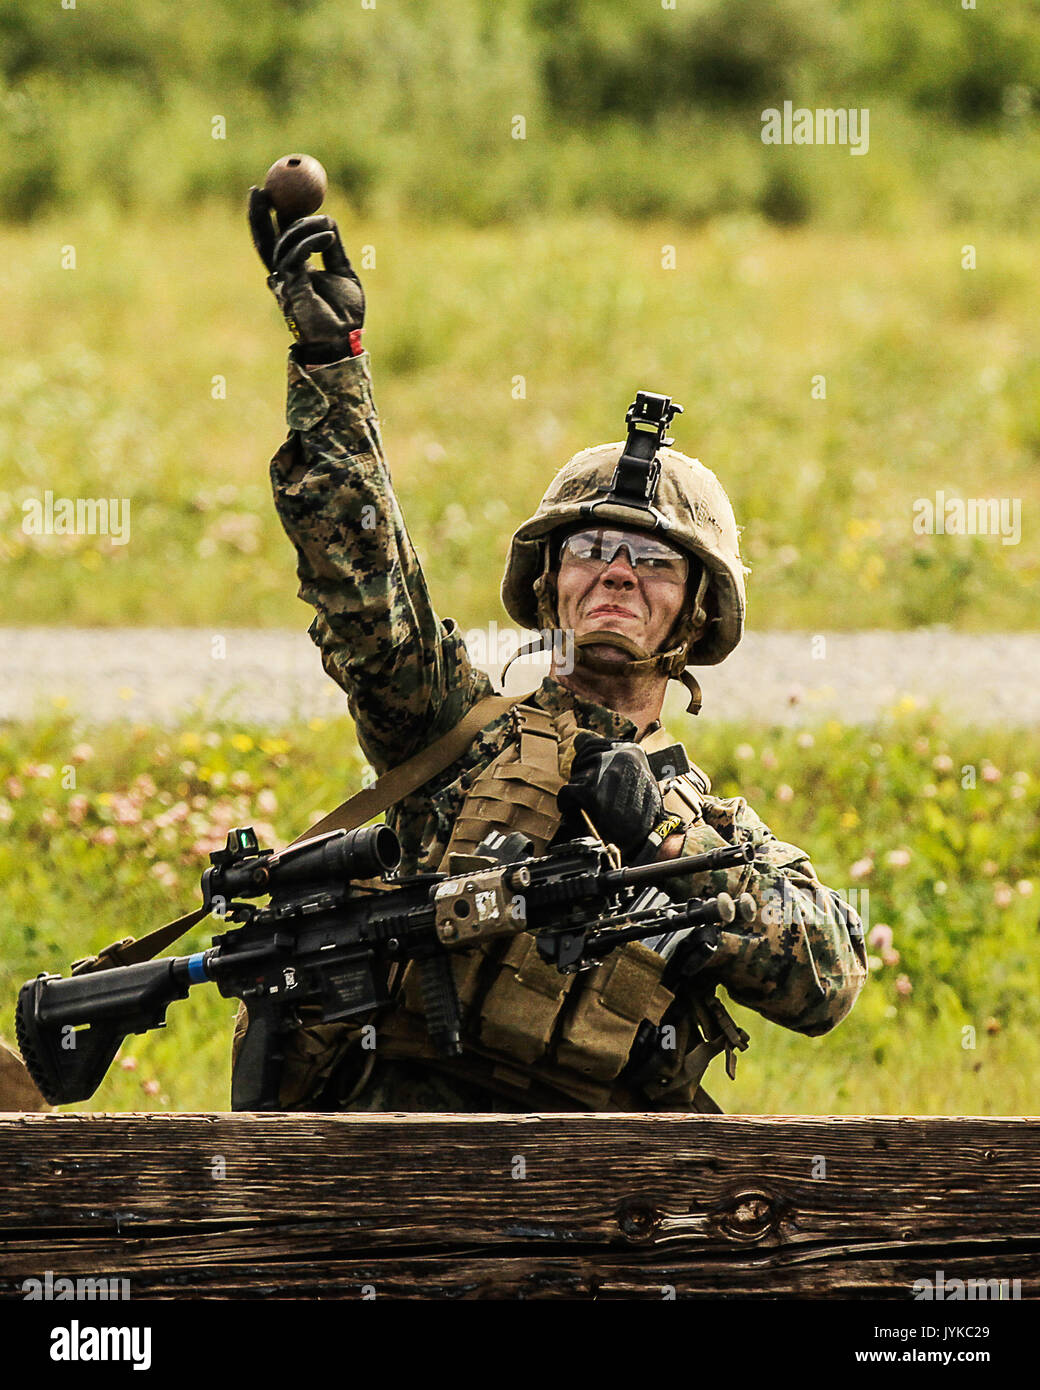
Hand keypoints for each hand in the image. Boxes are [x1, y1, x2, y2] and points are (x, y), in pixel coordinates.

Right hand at [248, 187, 364, 358]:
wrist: (346, 340)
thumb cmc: (345, 314)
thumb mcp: (343, 272)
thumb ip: (333, 248)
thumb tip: (327, 219)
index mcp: (295, 272)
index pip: (278, 239)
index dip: (274, 217)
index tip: (275, 192)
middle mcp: (284, 276)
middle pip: (264, 242)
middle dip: (257, 215)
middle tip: (259, 189)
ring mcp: (285, 283)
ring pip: (281, 245)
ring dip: (301, 226)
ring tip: (324, 223)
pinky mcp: (292, 288)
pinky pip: (296, 256)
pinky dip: (311, 241)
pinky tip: (328, 236)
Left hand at [557, 732, 663, 858]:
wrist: (643, 841)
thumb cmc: (643, 814)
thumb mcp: (640, 780)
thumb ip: (618, 762)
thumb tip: (581, 739)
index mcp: (632, 751)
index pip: (594, 743)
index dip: (588, 761)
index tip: (589, 772)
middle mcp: (619, 758)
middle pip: (583, 758)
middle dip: (582, 775)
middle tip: (589, 794)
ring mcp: (604, 774)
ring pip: (576, 775)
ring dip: (578, 790)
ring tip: (591, 807)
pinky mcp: (590, 793)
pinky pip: (566, 792)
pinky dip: (567, 804)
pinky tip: (578, 812)